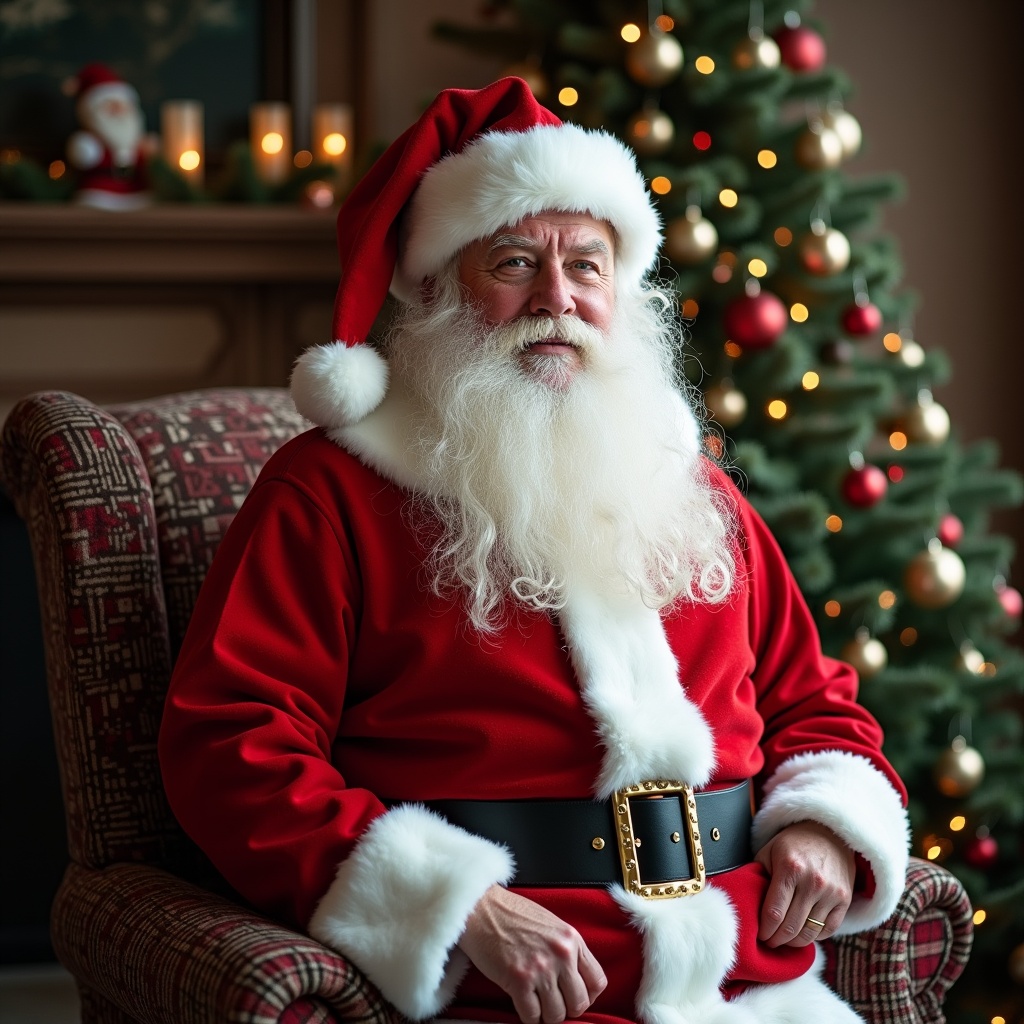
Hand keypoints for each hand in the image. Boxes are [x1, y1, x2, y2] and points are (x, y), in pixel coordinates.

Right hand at [457, 884, 606, 1022]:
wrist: (481, 909)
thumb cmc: (512, 914)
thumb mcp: (551, 924)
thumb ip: (566, 949)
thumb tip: (575, 979)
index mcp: (571, 939)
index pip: (597, 982)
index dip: (587, 995)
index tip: (574, 995)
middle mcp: (561, 955)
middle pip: (579, 1004)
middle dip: (566, 1008)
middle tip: (553, 1002)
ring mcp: (541, 969)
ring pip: (557, 1015)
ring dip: (546, 1014)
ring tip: (537, 1004)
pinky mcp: (519, 981)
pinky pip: (532, 1017)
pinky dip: (529, 1017)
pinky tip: (523, 1004)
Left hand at [754, 820, 854, 947]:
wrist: (829, 833)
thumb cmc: (792, 845)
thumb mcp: (769, 852)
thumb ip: (758, 877)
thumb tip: (748, 906)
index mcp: (790, 868)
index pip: (774, 913)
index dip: (764, 930)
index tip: (758, 935)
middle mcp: (813, 882)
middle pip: (791, 927)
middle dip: (776, 940)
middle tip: (768, 942)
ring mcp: (831, 892)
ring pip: (809, 933)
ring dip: (793, 942)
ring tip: (783, 940)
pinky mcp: (845, 900)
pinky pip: (828, 930)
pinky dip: (813, 937)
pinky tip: (802, 933)